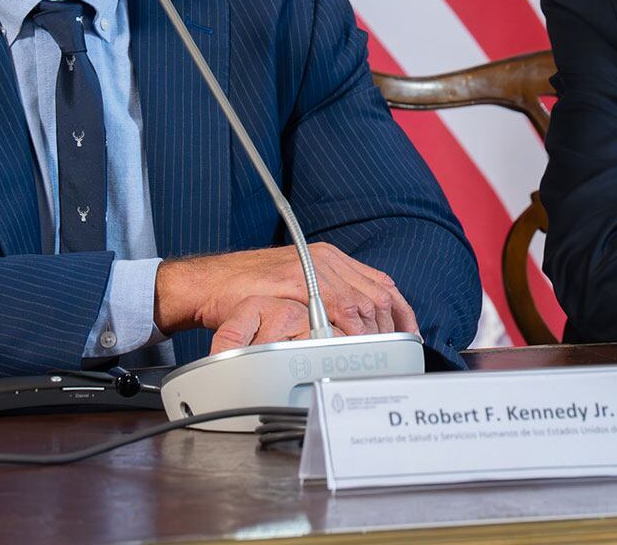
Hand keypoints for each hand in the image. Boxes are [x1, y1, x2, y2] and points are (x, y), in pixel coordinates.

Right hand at [154, 243, 418, 345]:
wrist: (208, 283)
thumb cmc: (246, 289)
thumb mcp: (295, 285)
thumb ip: (324, 295)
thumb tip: (354, 322)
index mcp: (330, 258)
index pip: (381, 283)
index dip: (400, 312)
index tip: (408, 335)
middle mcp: (326, 258)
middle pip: (377, 295)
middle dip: (389, 329)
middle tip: (390, 357)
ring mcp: (312, 268)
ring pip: (362, 303)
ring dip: (372, 334)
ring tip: (373, 358)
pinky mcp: (297, 282)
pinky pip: (337, 308)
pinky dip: (350, 330)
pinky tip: (352, 347)